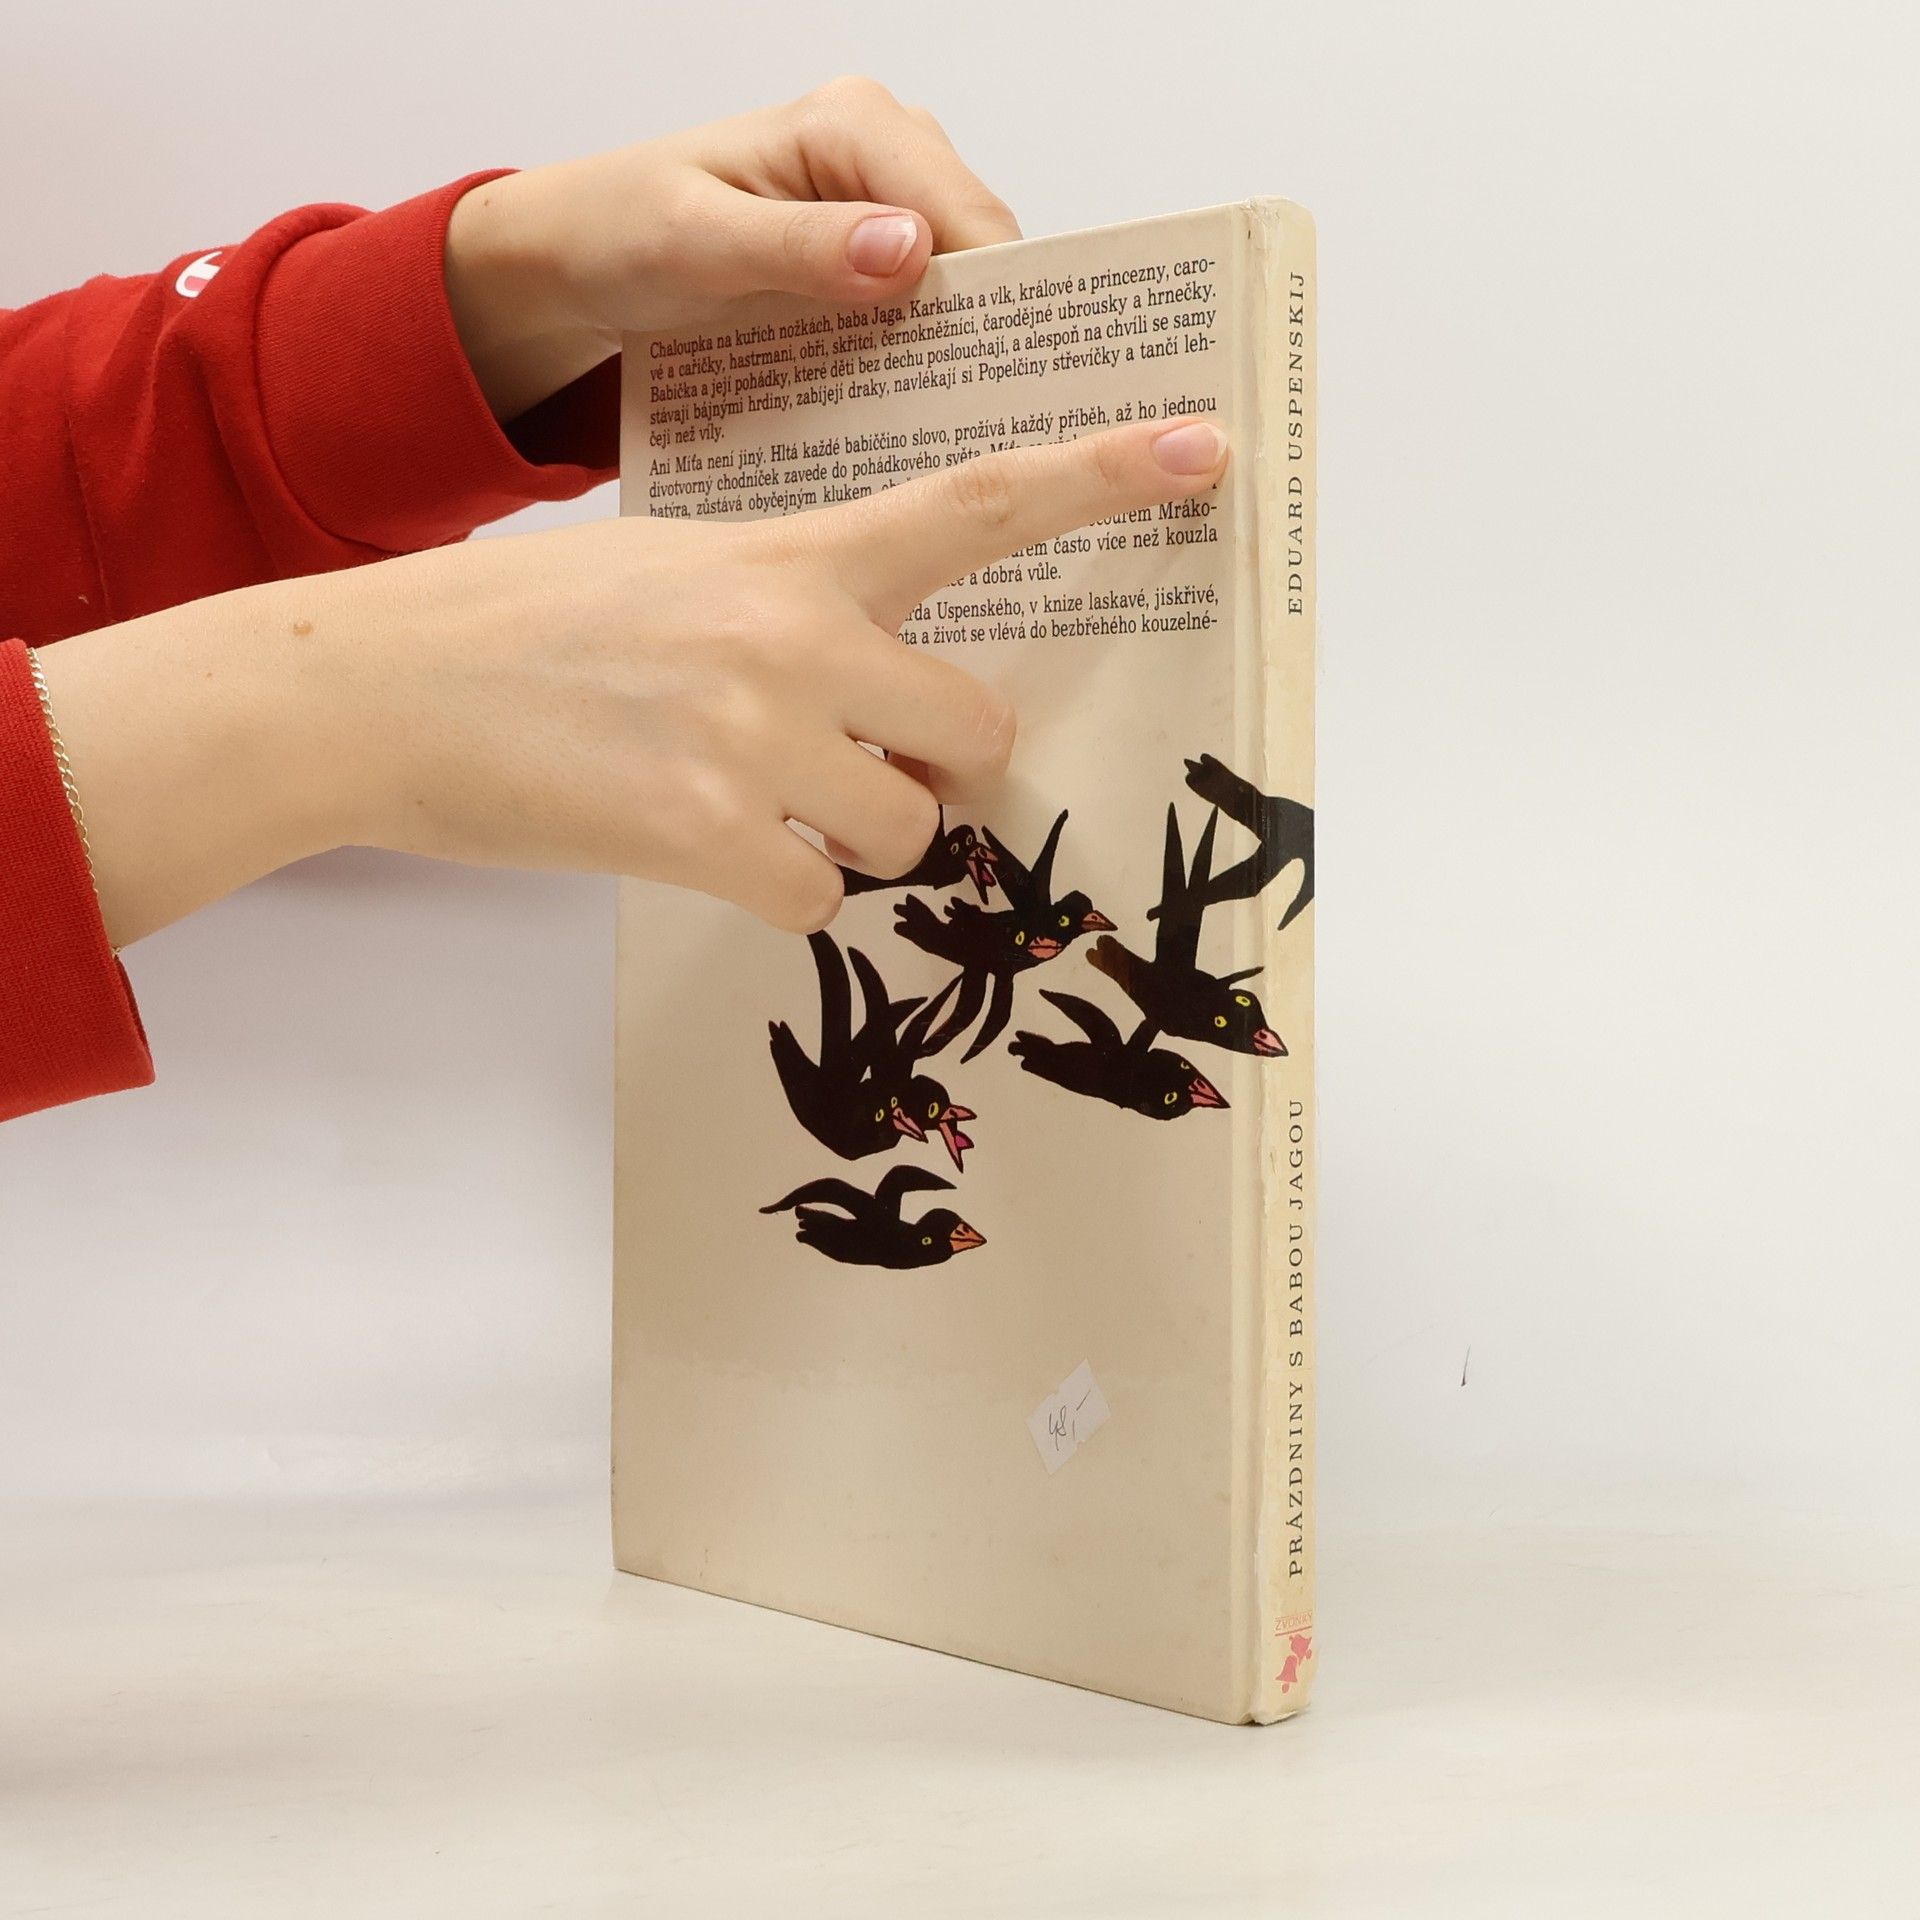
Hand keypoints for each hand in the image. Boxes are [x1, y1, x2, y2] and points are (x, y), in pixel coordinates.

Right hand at [39, 420, 1228, 945]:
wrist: (379, 687)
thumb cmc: (526, 626)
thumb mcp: (677, 567)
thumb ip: (796, 611)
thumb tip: (884, 701)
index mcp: (792, 557)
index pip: (974, 506)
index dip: (1099, 478)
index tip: (1204, 454)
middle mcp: (795, 639)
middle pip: (972, 734)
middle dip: (931, 769)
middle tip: (848, 769)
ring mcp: (755, 739)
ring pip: (901, 834)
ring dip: (844, 838)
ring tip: (735, 802)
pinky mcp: (704, 835)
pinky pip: (813, 900)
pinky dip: (773, 894)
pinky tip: (694, 849)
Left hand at [443, 76, 1019, 419]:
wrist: (576, 259)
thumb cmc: (620, 233)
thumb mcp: (696, 242)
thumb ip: (799, 248)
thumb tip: (908, 251)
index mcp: (855, 124)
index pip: (970, 217)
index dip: (1003, 303)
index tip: (1012, 390)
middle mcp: (886, 151)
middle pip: (979, 256)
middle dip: (986, 337)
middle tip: (988, 433)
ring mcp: (885, 206)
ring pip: (961, 290)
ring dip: (958, 357)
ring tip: (961, 435)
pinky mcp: (872, 257)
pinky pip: (924, 311)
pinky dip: (923, 360)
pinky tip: (916, 412)